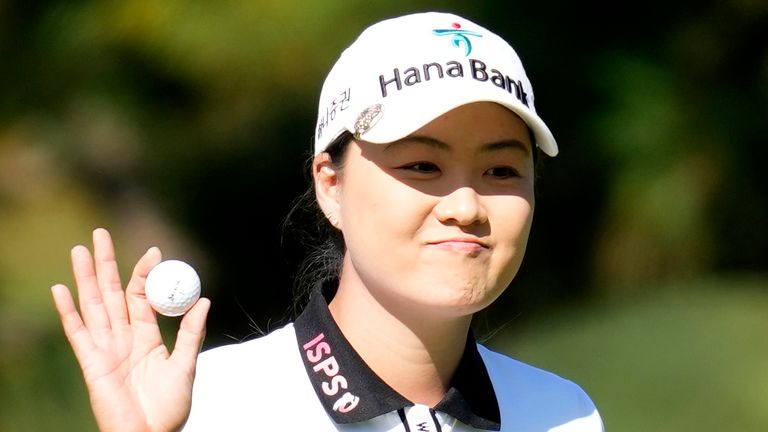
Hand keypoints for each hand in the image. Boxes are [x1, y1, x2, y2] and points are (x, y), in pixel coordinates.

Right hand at [51, 228, 210, 431]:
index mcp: (147, 336)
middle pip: (111, 293)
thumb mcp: (185, 366)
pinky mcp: (92, 363)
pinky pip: (78, 333)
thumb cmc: (169, 409)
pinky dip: (67, 311)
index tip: (153, 251)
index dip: (145, 273)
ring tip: (79, 249)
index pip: (142, 296)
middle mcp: (124, 338)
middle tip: (100, 233)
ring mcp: (106, 349)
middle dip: (105, 264)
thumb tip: (204, 300)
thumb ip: (191, 334)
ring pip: (93, 305)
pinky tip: (60, 289)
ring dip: (85, 278)